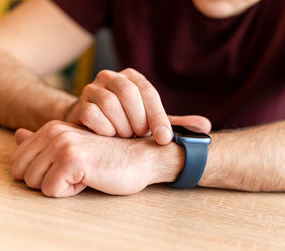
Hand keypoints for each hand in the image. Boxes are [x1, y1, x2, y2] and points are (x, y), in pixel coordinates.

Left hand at [11, 120, 182, 196]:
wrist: (140, 159)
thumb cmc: (108, 158)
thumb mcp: (74, 147)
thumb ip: (44, 142)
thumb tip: (17, 135)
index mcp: (51, 128)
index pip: (18, 162)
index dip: (43, 174)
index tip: (70, 169)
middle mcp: (53, 132)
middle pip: (22, 174)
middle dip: (47, 181)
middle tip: (77, 173)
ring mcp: (62, 144)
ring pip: (34, 183)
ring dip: (60, 186)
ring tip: (84, 174)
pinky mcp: (72, 159)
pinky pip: (52, 190)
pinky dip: (71, 192)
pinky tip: (90, 179)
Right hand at [64, 68, 210, 144]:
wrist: (92, 130)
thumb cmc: (127, 125)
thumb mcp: (152, 123)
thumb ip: (176, 124)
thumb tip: (206, 127)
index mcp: (131, 78)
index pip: (148, 92)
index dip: (158, 116)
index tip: (164, 138)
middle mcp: (110, 77)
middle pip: (128, 93)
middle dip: (138, 120)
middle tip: (140, 137)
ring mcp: (91, 89)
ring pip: (109, 104)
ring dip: (121, 127)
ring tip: (125, 138)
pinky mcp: (78, 105)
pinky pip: (93, 116)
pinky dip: (105, 130)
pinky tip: (109, 138)